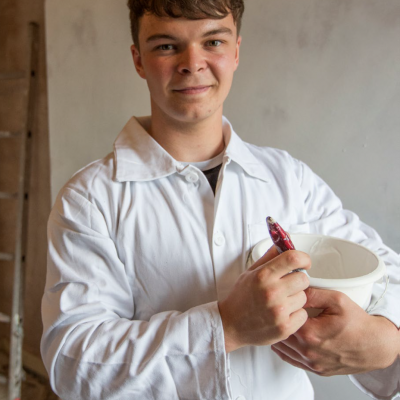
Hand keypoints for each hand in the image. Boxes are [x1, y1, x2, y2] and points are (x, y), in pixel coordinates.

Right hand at [218, 246, 310, 352]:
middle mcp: (272, 292)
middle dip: (298, 280)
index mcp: (263, 275)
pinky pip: (303, 315)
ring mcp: (279, 311)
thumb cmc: (241, 297)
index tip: (303, 263)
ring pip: (303, 297)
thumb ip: (269, 256)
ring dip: (295, 298)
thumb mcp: (250, 272)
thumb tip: (285, 241)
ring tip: (281, 302)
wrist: (230, 325)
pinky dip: (295, 315)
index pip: (293, 258)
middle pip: (303, 279)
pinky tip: (282, 315)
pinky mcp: (284, 327)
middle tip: (288, 285)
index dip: (303, 259)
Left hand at [271, 287, 398, 375]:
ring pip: (282, 349)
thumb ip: (312, 293)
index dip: (280, 308)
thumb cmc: (358, 323)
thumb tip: (295, 289)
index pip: (281, 319)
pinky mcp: (315, 370)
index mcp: (310, 334)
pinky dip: (285, 349)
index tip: (280, 301)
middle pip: (279, 335)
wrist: (375, 346)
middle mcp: (308, 352)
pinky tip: (286, 338)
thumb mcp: (337, 300)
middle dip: (277, 321)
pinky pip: (291, 360)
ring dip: (279, 335)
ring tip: (281, 322)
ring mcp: (311, 363)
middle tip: (277, 310)